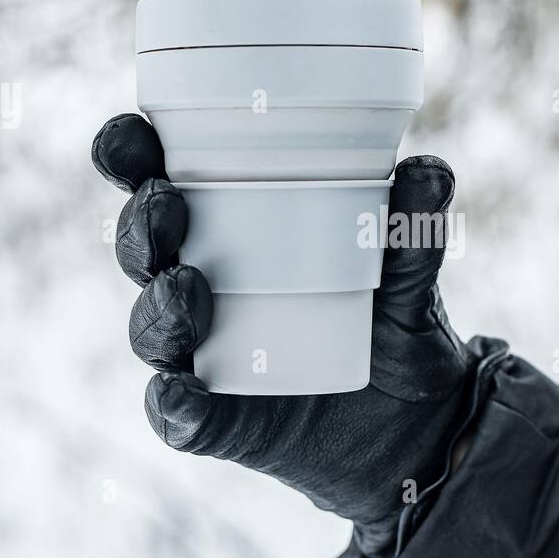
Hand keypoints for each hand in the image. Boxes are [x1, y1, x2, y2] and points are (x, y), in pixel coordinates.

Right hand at [91, 113, 481, 557]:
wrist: (417, 425)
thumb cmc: (394, 328)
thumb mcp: (410, 279)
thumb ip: (413, 233)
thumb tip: (428, 169)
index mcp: (229, 231)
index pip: (159, 182)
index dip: (129, 154)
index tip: (131, 133)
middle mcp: (201, 287)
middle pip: (141, 249)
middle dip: (139, 224)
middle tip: (167, 203)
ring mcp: (204, 355)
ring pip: (150, 326)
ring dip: (156, 305)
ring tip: (187, 286)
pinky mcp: (218, 421)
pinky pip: (177, 415)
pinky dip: (173, 405)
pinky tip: (182, 393)